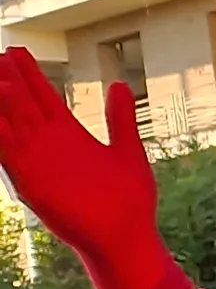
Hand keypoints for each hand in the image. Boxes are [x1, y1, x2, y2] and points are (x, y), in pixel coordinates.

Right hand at [0, 51, 172, 288]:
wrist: (127, 238)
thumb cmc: (130, 201)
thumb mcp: (128, 151)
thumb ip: (121, 119)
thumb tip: (119, 85)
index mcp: (69, 135)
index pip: (42, 96)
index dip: (29, 74)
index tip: (15, 50)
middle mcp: (48, 145)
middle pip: (20, 104)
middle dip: (6, 79)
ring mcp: (37, 162)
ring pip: (9, 123)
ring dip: (0, 102)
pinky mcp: (32, 183)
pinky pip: (7, 154)